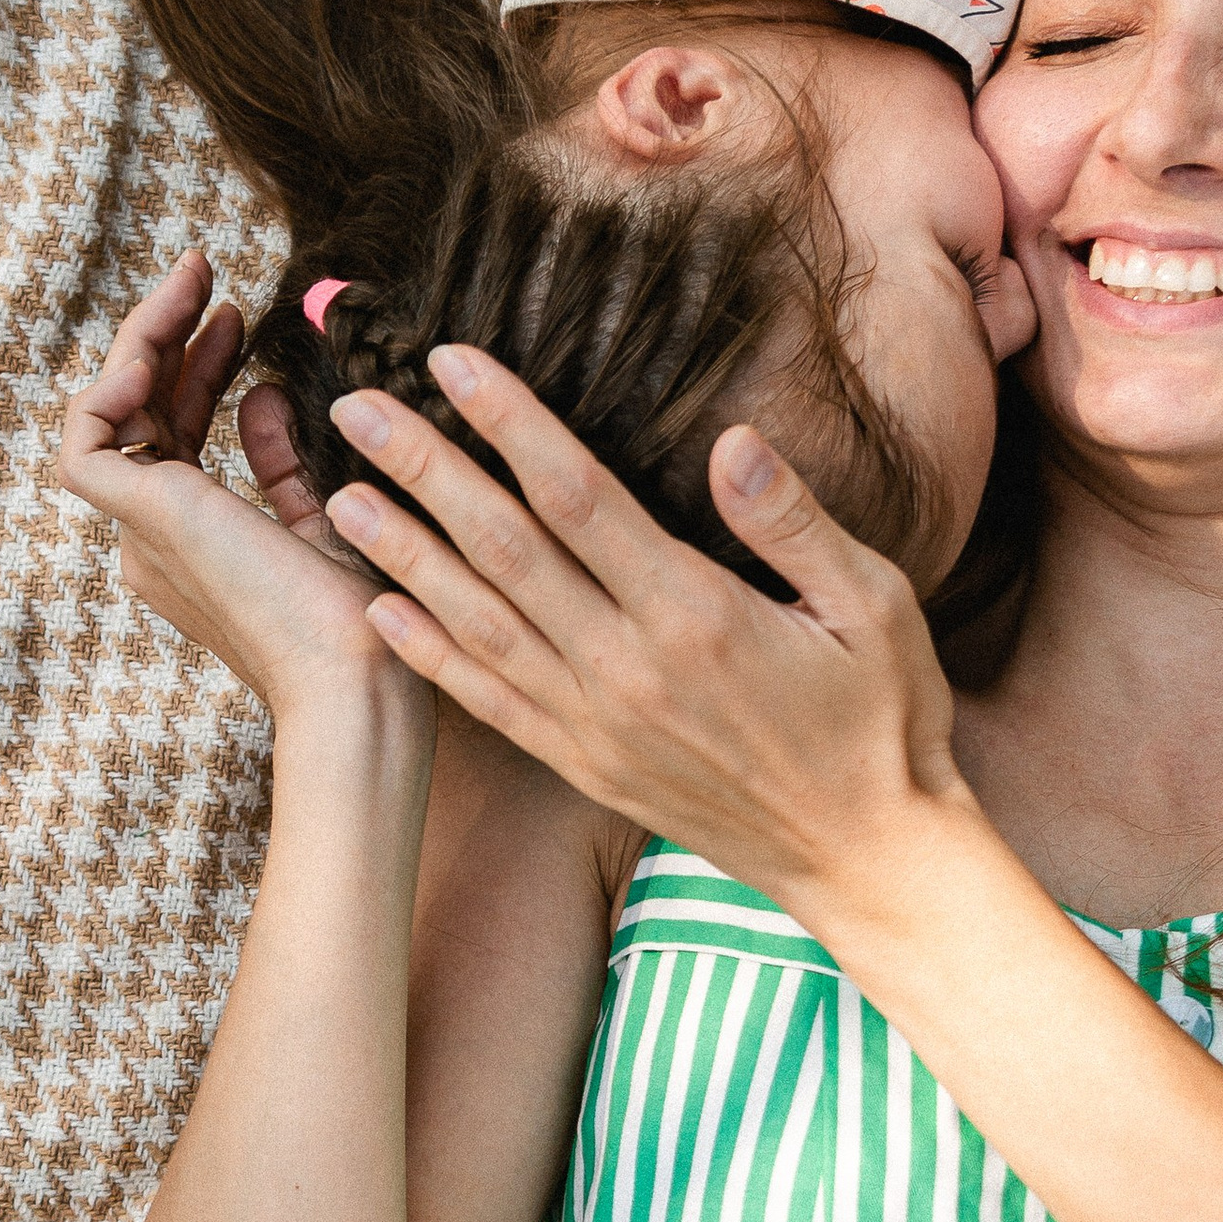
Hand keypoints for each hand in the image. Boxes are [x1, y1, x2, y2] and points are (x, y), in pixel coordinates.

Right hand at [58, 252, 404, 720]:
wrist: (359, 677)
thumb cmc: (359, 621)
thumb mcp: (322, 519)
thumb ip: (283, 466)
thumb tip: (263, 396)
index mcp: (194, 541)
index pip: (174, 433)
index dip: (198, 368)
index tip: (237, 314)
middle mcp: (155, 538)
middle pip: (139, 413)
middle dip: (167, 334)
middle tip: (202, 268)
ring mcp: (143, 532)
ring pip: (111, 414)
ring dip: (144, 338)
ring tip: (190, 279)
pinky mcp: (141, 521)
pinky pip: (86, 444)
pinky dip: (107, 388)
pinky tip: (152, 349)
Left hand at [319, 349, 967, 913]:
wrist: (868, 860)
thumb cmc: (885, 718)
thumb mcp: (876, 604)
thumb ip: (794, 521)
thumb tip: (732, 439)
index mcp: (695, 615)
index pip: (577, 496)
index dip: (508, 422)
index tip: (449, 361)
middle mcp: (627, 669)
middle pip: (502, 549)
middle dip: (424, 469)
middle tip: (354, 406)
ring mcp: (596, 725)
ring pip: (477, 623)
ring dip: (403, 554)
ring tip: (337, 493)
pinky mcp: (584, 767)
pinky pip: (488, 703)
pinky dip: (427, 655)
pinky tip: (378, 610)